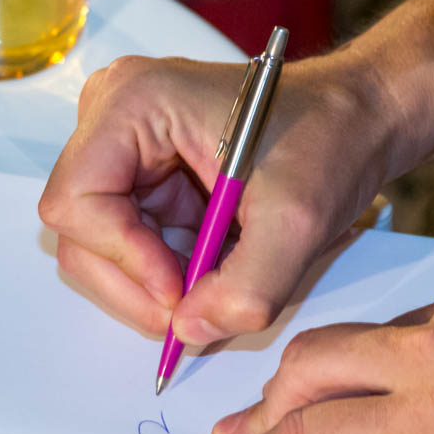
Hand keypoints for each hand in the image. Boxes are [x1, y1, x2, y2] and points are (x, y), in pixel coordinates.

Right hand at [38, 53, 398, 343]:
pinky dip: (165, 269)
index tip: (180, 288)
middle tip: (195, 308)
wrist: (358, 116)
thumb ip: (247, 287)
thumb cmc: (330, 135)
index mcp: (133, 101)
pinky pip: (127, 241)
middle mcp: (112, 116)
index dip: (124, 258)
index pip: (76, 202)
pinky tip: (213, 262)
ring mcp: (121, 146)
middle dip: (136, 280)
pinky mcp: (140, 173)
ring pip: (99, 244)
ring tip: (215, 280)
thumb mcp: (298, 219)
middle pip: (79, 230)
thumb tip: (188, 332)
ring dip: (153, 280)